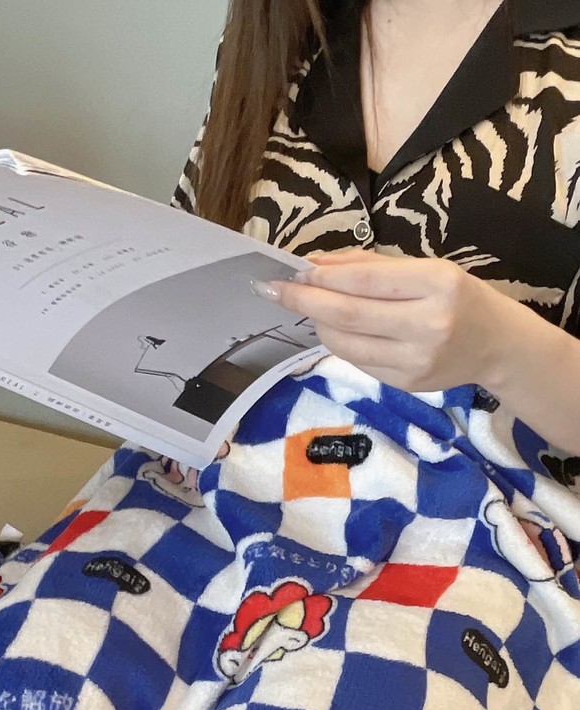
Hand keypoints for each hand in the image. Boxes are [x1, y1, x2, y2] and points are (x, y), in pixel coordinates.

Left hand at [257, 249, 511, 391]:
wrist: (496, 344)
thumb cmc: (455, 296)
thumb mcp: (424, 268)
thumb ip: (370, 265)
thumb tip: (314, 265)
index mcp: (437, 283)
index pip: (365, 280)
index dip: (322, 277)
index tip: (292, 272)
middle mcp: (429, 323)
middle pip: (348, 314)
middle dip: (304, 301)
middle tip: (274, 290)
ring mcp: (417, 359)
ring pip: (346, 343)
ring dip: (318, 324)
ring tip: (312, 309)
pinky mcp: (406, 384)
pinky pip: (357, 361)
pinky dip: (339, 343)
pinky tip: (337, 330)